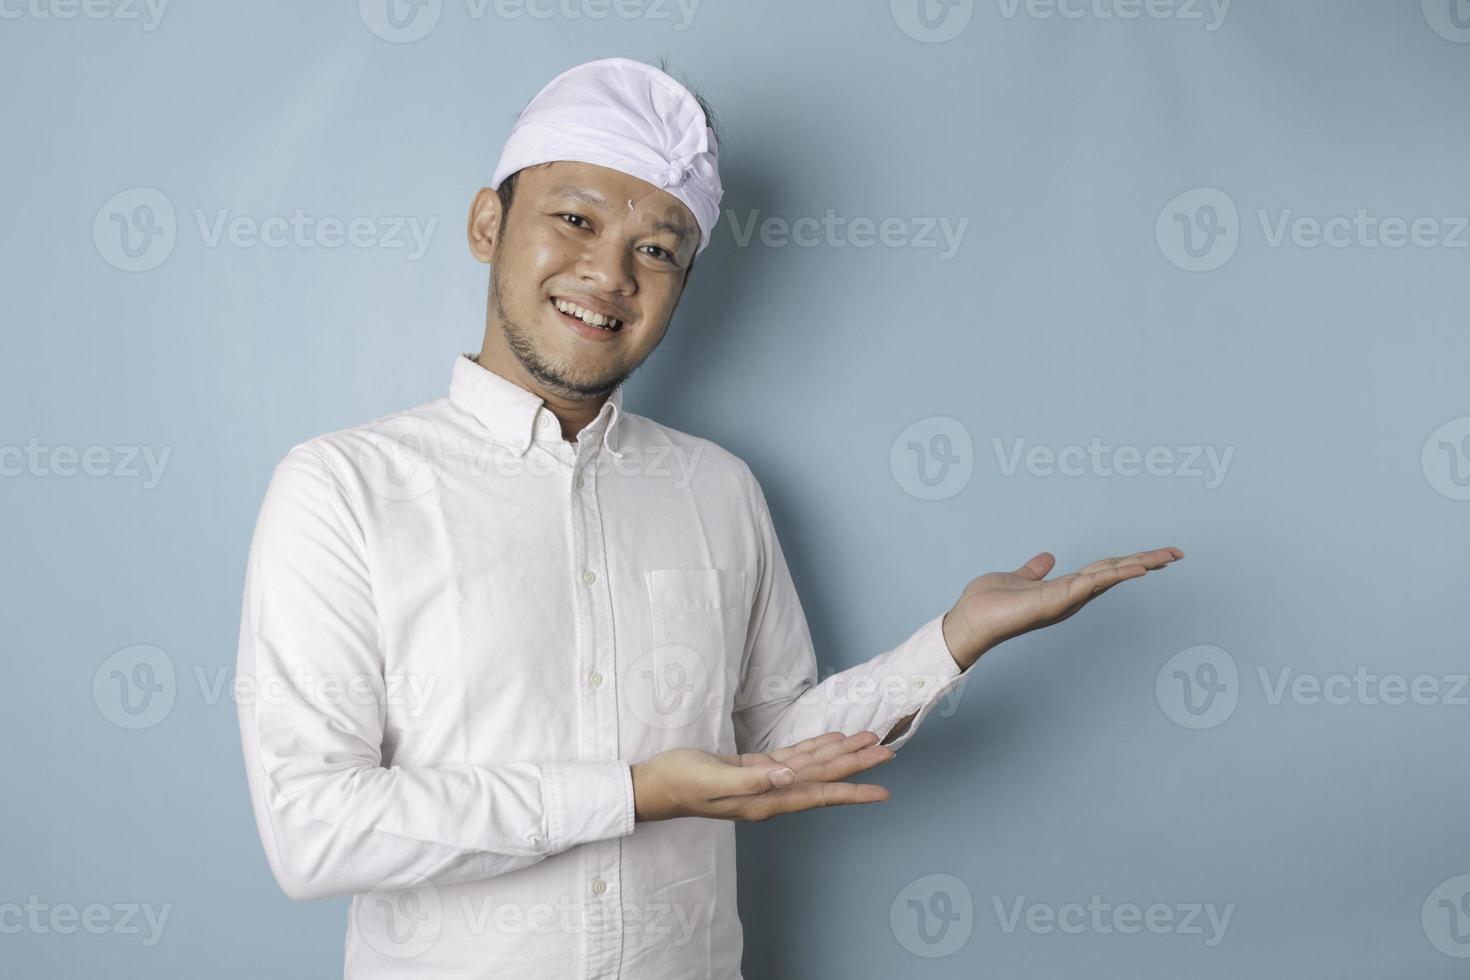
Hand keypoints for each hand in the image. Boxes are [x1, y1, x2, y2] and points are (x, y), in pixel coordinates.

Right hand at [631, 730, 894, 823]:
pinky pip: (793, 758)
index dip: (851, 790)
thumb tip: (788, 777)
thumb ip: (751, 781)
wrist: (654, 784)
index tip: (882, 790)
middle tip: (888, 752)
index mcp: (765, 800)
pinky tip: (830, 741)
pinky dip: (814, 748)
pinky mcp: (755, 769)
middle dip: (856, 766)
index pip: (818, 793)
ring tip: (868, 742)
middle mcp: (771, 794)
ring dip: (840, 754)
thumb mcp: (712, 781)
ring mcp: (765, 782)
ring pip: (812, 766)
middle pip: (823, 778)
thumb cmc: (679, 783)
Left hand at [941, 547, 1183, 668]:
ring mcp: (1067, 599)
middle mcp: (1071, 596)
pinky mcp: (1057, 599)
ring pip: (1110, 576)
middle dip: (1147, 562)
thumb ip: (1034, 571)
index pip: (1104, 570)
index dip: (1129, 561)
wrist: (969, 621)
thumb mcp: (1017, 578)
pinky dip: (1114, 574)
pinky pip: (1091, 583)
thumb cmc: (988, 604)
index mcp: (1065, 589)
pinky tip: (1136, 566)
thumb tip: (1046, 558)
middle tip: (1177, 553)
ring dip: (1139, 564)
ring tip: (1167, 556)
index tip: (1156, 555)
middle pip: (1115, 572)